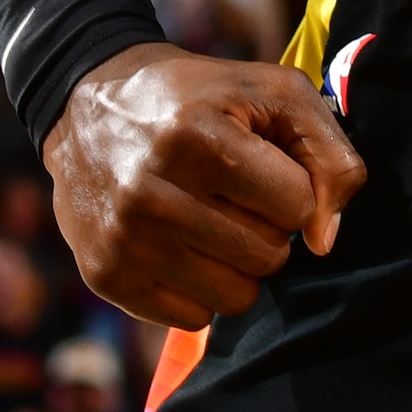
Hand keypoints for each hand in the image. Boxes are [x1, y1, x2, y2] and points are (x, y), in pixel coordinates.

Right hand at [44, 46, 365, 330]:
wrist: (82, 105)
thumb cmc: (196, 98)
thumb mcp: (272, 92)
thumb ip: (328, 154)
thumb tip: (324, 241)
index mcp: (197, 135)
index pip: (296, 205)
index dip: (291, 187)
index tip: (262, 167)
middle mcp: (153, 192)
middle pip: (268, 257)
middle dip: (266, 228)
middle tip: (233, 195)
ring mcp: (125, 239)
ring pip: (236, 297)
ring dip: (237, 265)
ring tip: (209, 221)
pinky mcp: (106, 275)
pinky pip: (193, 319)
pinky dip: (198, 290)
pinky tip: (179, 246)